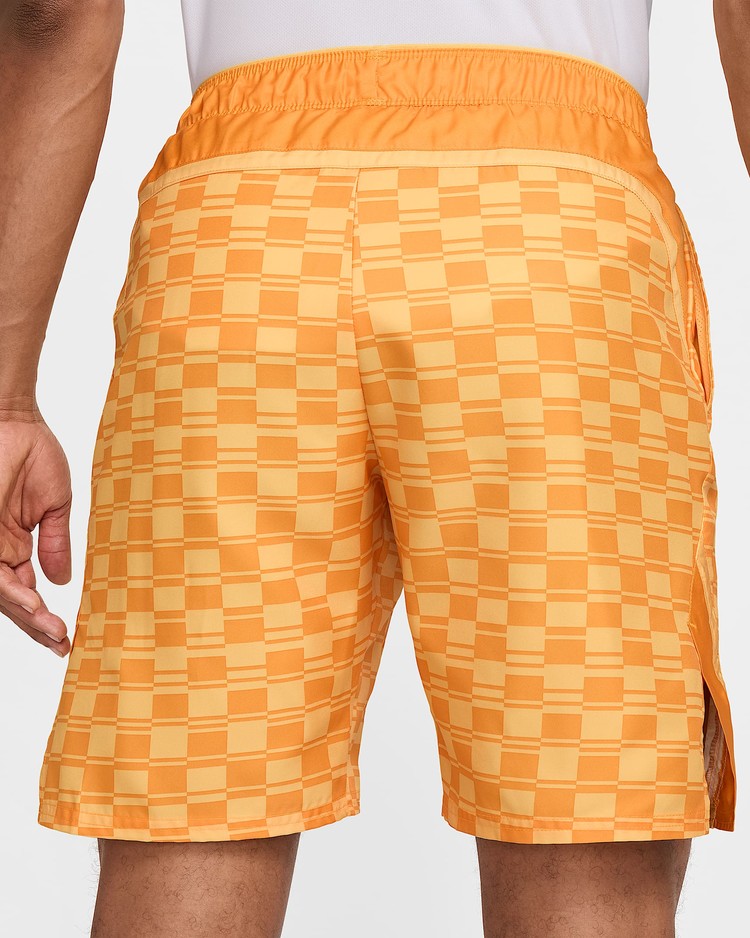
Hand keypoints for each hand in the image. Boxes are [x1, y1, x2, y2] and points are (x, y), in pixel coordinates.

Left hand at [0, 407, 71, 656]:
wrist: (14, 420)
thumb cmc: (32, 451)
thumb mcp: (54, 505)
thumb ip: (54, 544)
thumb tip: (61, 581)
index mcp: (10, 546)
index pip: (24, 591)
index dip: (43, 616)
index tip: (67, 636)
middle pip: (10, 600)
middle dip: (36, 625)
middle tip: (60, 642)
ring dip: (26, 615)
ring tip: (52, 630)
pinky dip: (11, 593)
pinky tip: (34, 606)